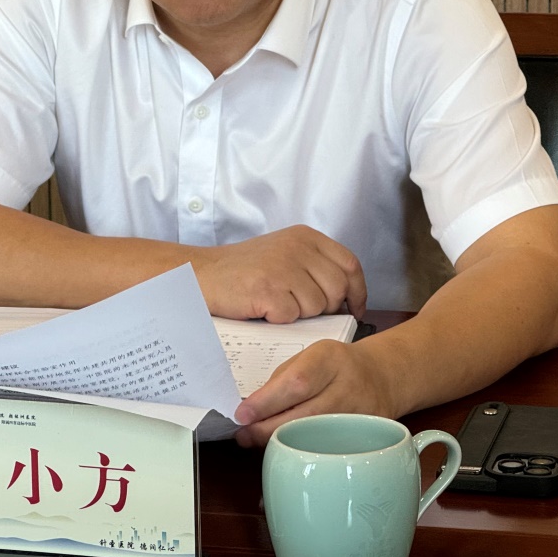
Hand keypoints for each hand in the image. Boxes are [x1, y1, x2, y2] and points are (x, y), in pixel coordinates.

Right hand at [193, 225, 366, 323]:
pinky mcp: (268, 289)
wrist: (200, 274)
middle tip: (302, 311)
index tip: (354, 308)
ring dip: (300, 315)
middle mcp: (297, 247)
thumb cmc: (242, 270)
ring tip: (276, 305)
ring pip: (317, 306)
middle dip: (327, 308)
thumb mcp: (284, 253)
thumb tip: (346, 298)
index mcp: (306, 236)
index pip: (350, 264)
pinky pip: (292, 316)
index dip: (357, 291)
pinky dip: (279, 319)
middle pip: (337, 289)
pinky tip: (263, 309)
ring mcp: (283, 267)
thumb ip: (314, 266)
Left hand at [232, 338, 398, 446]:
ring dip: (284, 443)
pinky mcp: (368, 437)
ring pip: (318, 438)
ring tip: (261, 443)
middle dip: (268, 429)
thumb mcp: (310, 358)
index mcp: (329, 358)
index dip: (267, 402)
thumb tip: (252, 412)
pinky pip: (332, 449)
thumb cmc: (336, 366)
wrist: (382, 375)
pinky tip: (293, 451)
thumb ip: (282, 381)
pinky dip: (308, 452)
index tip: (242, 415)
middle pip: (305, 415)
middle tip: (245, 436)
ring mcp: (362, 414)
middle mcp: (348, 385)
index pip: (296, 382)